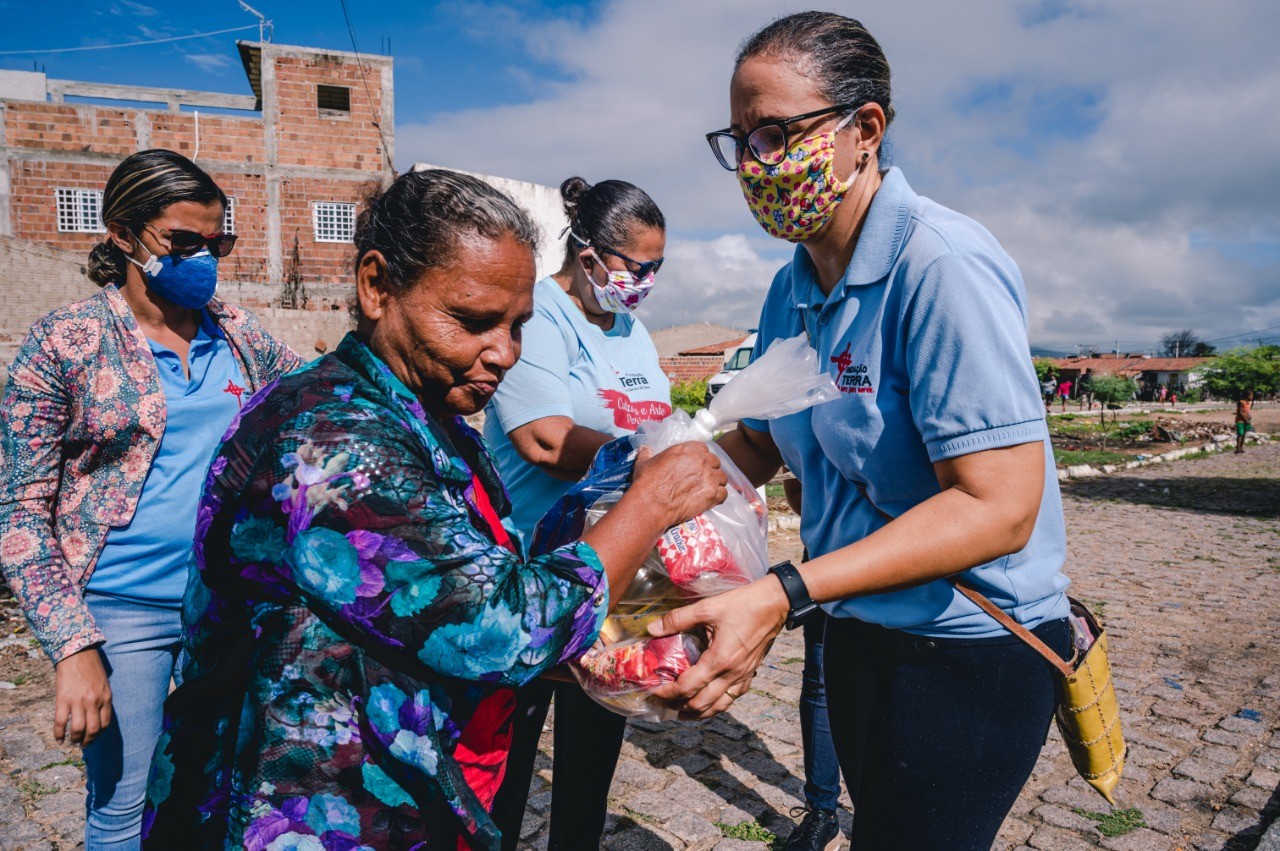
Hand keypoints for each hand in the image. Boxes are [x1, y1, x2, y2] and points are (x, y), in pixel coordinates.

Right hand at [53, 647, 111, 745]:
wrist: (77, 653)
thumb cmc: (92, 668)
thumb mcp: (104, 684)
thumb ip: (102, 699)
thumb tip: (98, 716)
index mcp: (106, 698)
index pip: (105, 723)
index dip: (100, 733)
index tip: (94, 736)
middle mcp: (94, 702)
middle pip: (93, 730)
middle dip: (88, 741)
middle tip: (83, 744)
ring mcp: (78, 702)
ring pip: (77, 729)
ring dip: (75, 739)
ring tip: (72, 742)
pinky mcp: (63, 700)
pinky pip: (60, 723)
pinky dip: (59, 734)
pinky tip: (59, 740)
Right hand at [632, 442, 727, 529]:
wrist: (651, 504)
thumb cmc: (646, 483)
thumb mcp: (643, 463)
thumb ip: (646, 453)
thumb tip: (644, 448)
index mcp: (687, 450)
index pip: (703, 448)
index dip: (700, 457)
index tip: (695, 465)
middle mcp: (701, 461)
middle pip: (715, 462)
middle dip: (710, 469)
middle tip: (701, 479)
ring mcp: (708, 478)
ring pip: (722, 478)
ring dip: (716, 483)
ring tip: (708, 490)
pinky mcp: (711, 495)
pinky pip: (724, 494)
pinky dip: (719, 497)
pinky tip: (711, 500)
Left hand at [647, 575, 789, 717]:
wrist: (776, 603)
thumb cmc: (743, 604)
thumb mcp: (707, 607)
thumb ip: (678, 619)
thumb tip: (652, 629)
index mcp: (718, 660)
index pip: (687, 687)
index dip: (668, 693)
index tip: (653, 692)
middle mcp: (731, 674)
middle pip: (702, 704)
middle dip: (679, 707)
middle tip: (663, 704)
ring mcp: (743, 676)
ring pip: (719, 706)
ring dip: (700, 713)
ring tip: (684, 714)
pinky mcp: (751, 672)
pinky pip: (734, 697)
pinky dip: (719, 704)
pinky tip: (712, 701)